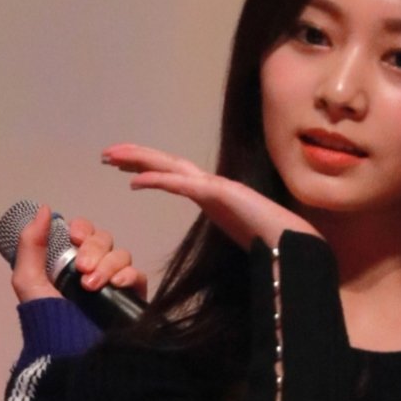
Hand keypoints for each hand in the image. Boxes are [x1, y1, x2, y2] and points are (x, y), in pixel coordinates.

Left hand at [11, 203, 147, 304]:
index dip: (82, 229)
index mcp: (69, 260)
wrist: (68, 350)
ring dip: (106, 264)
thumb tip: (44, 209)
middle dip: (93, 249)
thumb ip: (32, 244)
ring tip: (92, 285)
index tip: (74, 238)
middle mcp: (93, 267)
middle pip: (104, 239)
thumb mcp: (28, 280)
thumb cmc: (46, 317)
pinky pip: (138, 275)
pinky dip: (128, 275)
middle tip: (81, 268)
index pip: (84, 231)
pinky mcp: (131, 297)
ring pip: (121, 254)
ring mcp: (114, 282)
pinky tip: (116, 284)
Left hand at [102, 145, 319, 251]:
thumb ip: (215, 228)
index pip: (171, 175)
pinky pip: (182, 185)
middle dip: (135, 156)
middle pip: (165, 164)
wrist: (294, 246)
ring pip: (170, 166)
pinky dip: (158, 180)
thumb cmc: (268, 245)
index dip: (146, 167)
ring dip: (139, 160)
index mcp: (210, 195)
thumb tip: (199, 243)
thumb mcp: (230, 237)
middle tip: (106, 154)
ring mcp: (216, 187)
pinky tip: (135, 182)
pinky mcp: (221, 195)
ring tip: (112, 157)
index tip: (120, 167)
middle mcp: (210, 185)